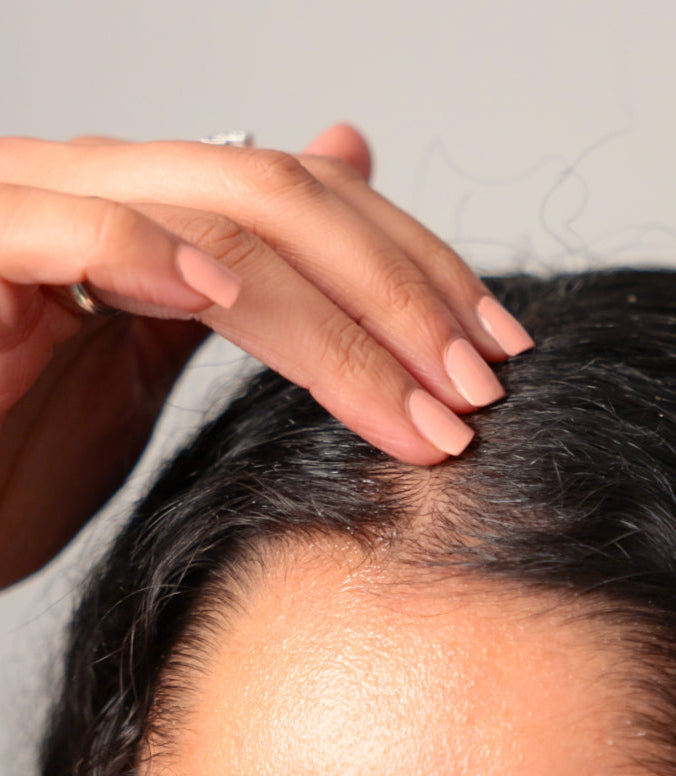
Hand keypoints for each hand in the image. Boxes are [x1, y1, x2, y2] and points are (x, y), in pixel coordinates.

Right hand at [0, 125, 532, 583]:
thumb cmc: (11, 448)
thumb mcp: (148, 367)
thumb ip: (247, 278)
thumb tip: (348, 157)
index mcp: (150, 218)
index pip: (313, 204)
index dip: (414, 268)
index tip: (492, 351)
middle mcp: (98, 191)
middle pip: (285, 198)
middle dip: (399, 293)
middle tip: (476, 385)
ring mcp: (29, 211)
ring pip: (215, 217)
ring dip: (336, 313)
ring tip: (416, 397)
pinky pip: (67, 233)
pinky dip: (149, 257)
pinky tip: (228, 300)